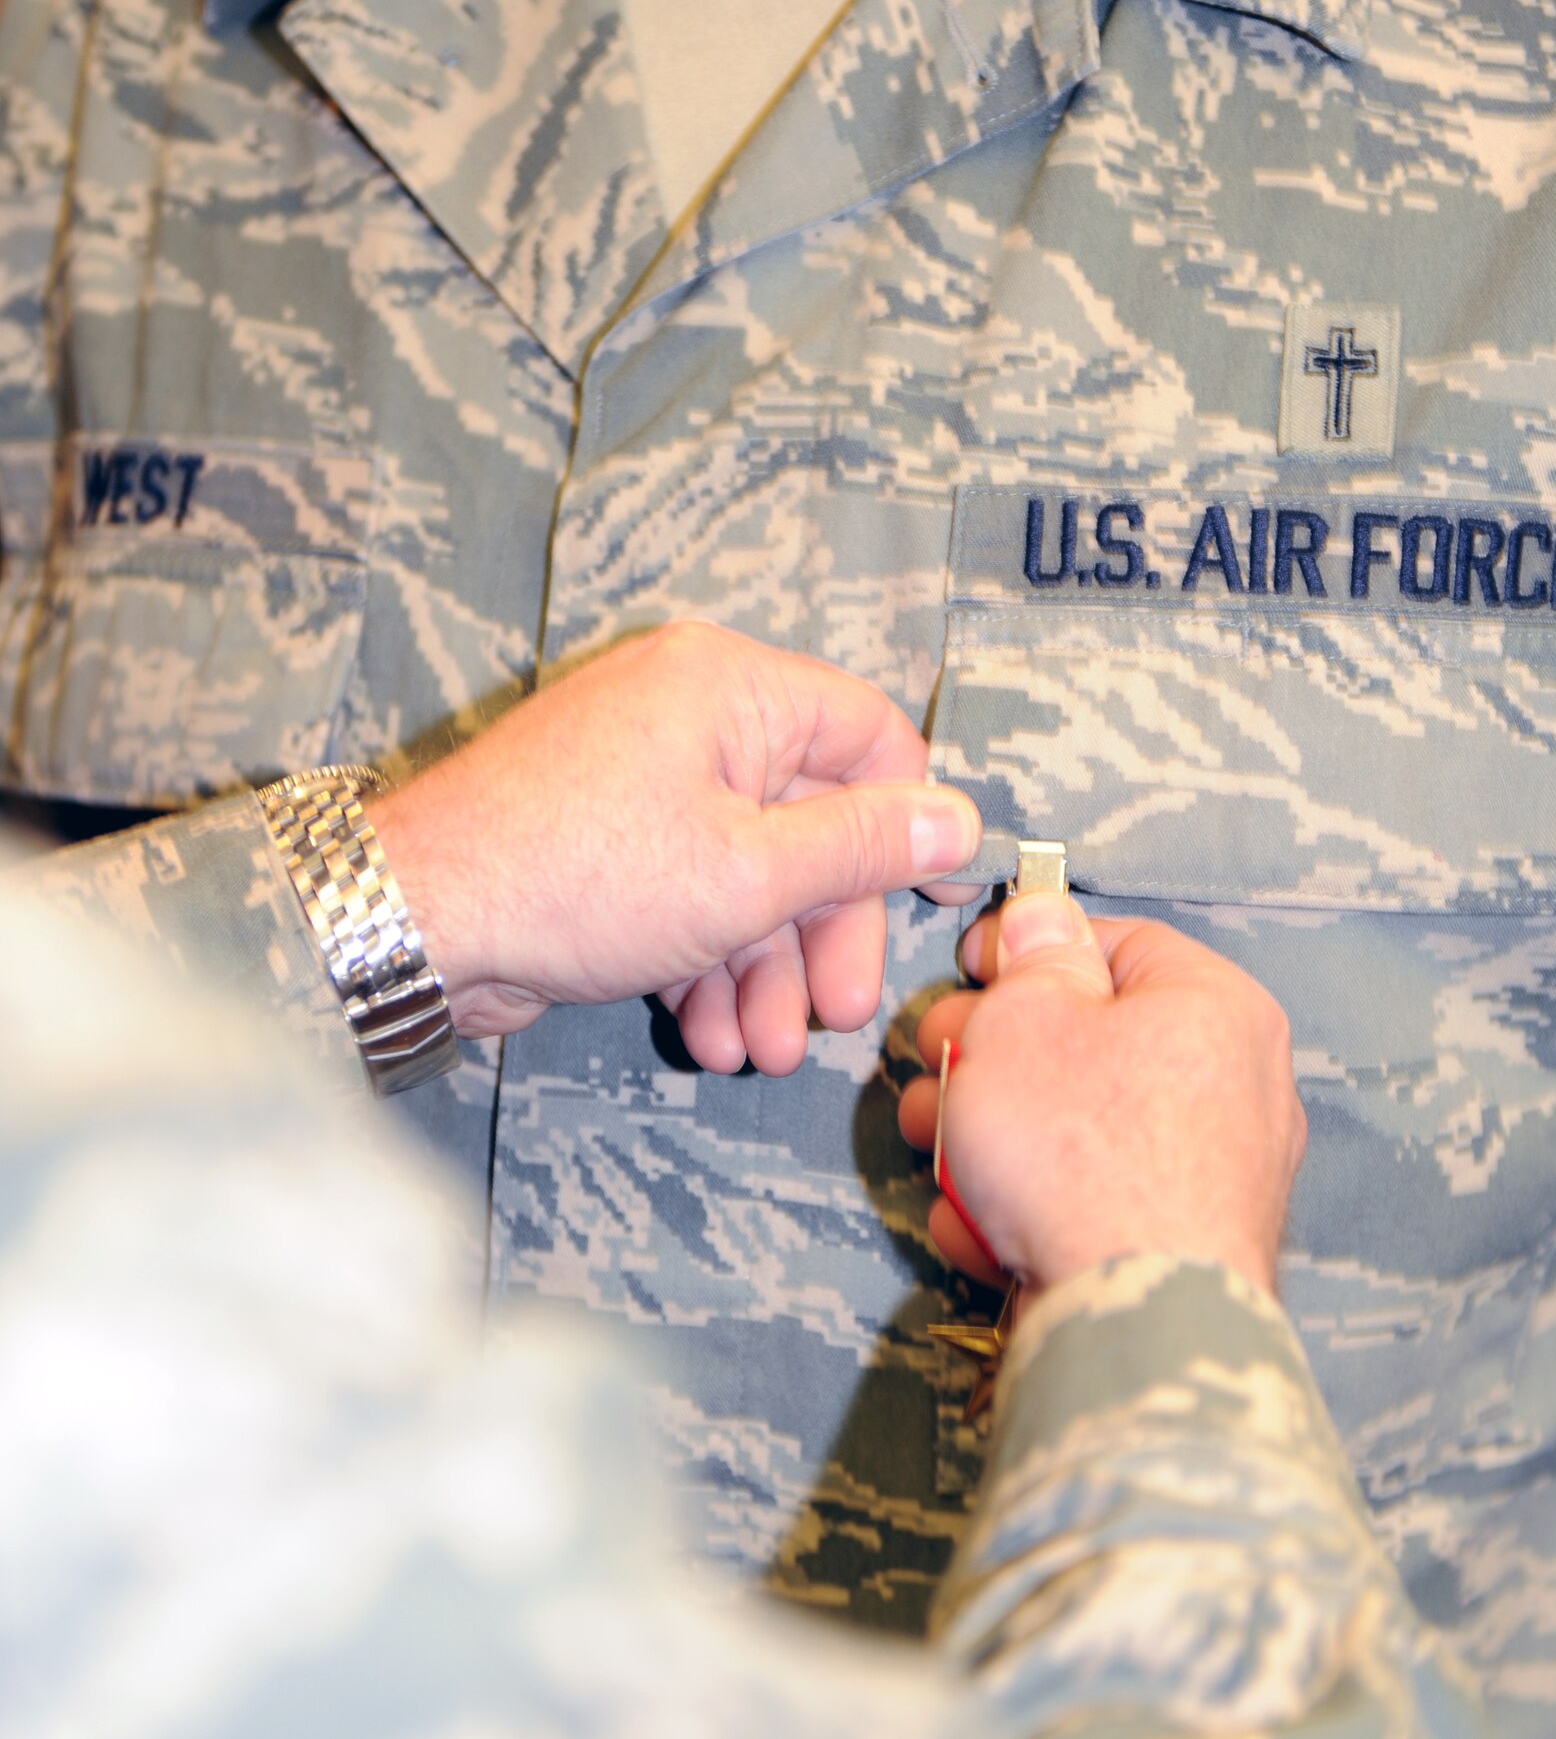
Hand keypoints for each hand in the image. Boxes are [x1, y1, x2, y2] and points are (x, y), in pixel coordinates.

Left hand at [372, 624, 981, 1071]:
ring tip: (756, 1051)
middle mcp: (689, 716)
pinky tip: (704, 1036)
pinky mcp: (605, 839)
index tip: (930, 902)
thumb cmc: (575, 877)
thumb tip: (957, 821)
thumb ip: (861, 849)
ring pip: (746, 873)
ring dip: (761, 970)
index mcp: (731, 686)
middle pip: (807, 822)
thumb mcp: (749, 875)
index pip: (867, 734)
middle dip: (820, 934)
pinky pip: (687, 892)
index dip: (907, 822)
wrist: (415, 923)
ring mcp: (642, 778)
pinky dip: (703, 962)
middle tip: (831, 1017)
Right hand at [898, 894, 1305, 1295]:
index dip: (1027, 947)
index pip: (1114, 940)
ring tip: (937, 1151)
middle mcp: (1235, 1085)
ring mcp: (1214, 1174)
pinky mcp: (1181, 1246)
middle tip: (934, 1066)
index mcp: (1215, 1006)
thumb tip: (1042, 917)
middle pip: (1088, 1040)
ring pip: (1078, 1127)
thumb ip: (1029, 958)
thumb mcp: (1024, 1018)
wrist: (1132, 1321)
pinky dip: (1031, 1207)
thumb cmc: (1086, 1158)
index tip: (968, 970)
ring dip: (990, 1135)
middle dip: (988, 1056)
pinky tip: (979, 1225)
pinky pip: (1093, 1200)